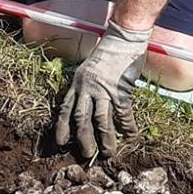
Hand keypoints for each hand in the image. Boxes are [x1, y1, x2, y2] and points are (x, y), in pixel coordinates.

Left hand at [54, 22, 150, 160]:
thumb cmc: (108, 53)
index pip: (66, 108)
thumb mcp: (88, 69)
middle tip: (86, 154)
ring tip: (108, 152)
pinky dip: (127, 125)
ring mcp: (103, 89)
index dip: (62, 126)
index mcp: (77, 83)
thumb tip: (89, 104)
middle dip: (83, 139)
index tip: (61, 142)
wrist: (122, 39)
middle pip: (81, 118)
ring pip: (101, 120)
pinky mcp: (120, 89)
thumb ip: (86, 86)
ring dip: (105, 139)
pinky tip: (131, 135)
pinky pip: (122, 113)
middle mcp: (87, 88)